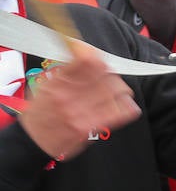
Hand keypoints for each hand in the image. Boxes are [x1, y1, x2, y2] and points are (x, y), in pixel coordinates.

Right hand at [19, 44, 141, 159]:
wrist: (33, 141)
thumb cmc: (42, 112)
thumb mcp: (46, 85)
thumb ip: (68, 68)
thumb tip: (84, 49)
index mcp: (57, 83)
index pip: (87, 61)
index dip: (95, 56)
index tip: (96, 57)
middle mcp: (68, 97)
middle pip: (106, 75)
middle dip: (109, 74)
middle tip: (106, 78)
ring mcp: (79, 113)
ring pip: (117, 91)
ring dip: (118, 89)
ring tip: (113, 92)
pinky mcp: (89, 128)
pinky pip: (122, 112)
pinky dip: (127, 106)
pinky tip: (122, 105)